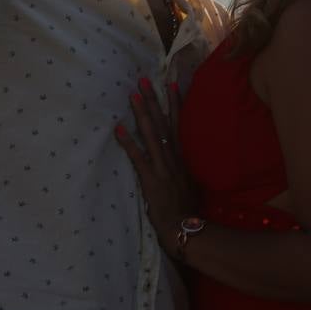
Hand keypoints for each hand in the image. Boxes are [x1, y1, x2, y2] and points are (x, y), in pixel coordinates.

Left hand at [113, 78, 196, 255]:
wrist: (186, 229)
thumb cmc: (188, 210)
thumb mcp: (191, 184)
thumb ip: (185, 168)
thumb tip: (181, 157)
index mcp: (182, 158)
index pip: (178, 125)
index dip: (175, 104)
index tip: (171, 83)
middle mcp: (173, 158)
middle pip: (163, 123)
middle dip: (153, 100)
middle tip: (143, 80)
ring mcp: (162, 168)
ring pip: (151, 135)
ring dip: (141, 114)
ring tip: (132, 96)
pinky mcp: (151, 180)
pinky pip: (138, 158)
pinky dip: (128, 143)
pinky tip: (119, 129)